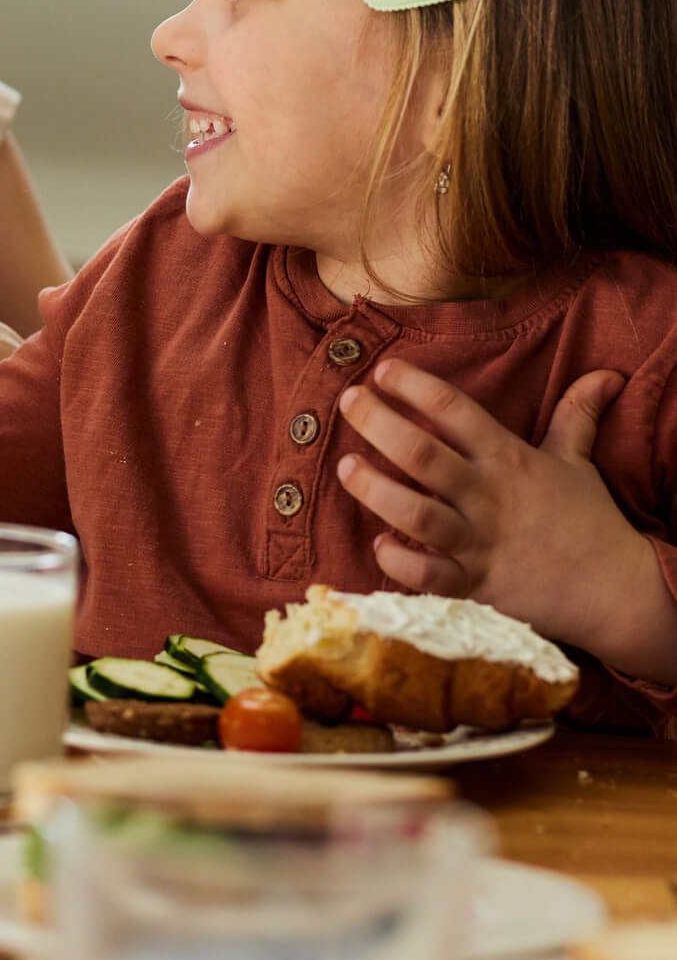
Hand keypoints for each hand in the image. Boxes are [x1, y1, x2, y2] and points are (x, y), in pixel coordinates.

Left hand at [335, 357, 643, 650]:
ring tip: (343, 466)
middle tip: (349, 400)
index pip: (455, 410)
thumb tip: (605, 374)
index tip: (383, 370)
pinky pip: (427, 577)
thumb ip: (576, 415)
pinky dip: (398, 563)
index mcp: (508, 459)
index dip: (416, 385)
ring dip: (373, 490)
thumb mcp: (578, 461)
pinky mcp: (474, 586)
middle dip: (379, 423)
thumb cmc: (588, 520)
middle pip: (422, 454)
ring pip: (415, 514)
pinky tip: (377, 544)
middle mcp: (488, 496)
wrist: (615, 590)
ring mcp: (479, 542)